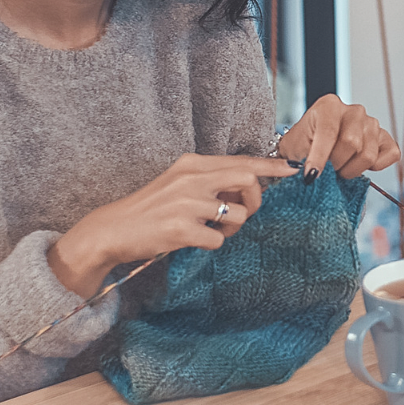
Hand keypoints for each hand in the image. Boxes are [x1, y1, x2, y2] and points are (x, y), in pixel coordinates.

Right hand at [47, 154, 296, 297]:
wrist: (112, 229)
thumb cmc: (151, 209)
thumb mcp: (179, 183)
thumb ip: (210, 181)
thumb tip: (248, 187)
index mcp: (192, 164)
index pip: (241, 160)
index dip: (270, 166)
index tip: (291, 169)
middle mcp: (192, 178)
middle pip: (248, 180)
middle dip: (255, 199)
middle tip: (242, 212)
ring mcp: (187, 203)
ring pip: (239, 214)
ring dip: (232, 228)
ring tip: (211, 230)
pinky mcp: (181, 229)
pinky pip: (219, 240)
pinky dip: (213, 243)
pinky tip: (193, 240)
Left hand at [279, 94, 400, 178]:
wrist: (312, 148)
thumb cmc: (303, 147)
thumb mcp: (293, 150)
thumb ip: (301, 160)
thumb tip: (311, 177)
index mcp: (329, 106)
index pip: (329, 132)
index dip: (320, 158)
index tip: (311, 176)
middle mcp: (354, 110)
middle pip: (351, 143)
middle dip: (336, 164)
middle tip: (328, 169)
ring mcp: (372, 123)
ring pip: (368, 154)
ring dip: (351, 169)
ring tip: (340, 167)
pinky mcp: (386, 137)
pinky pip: (390, 154)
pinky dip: (376, 167)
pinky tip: (358, 164)